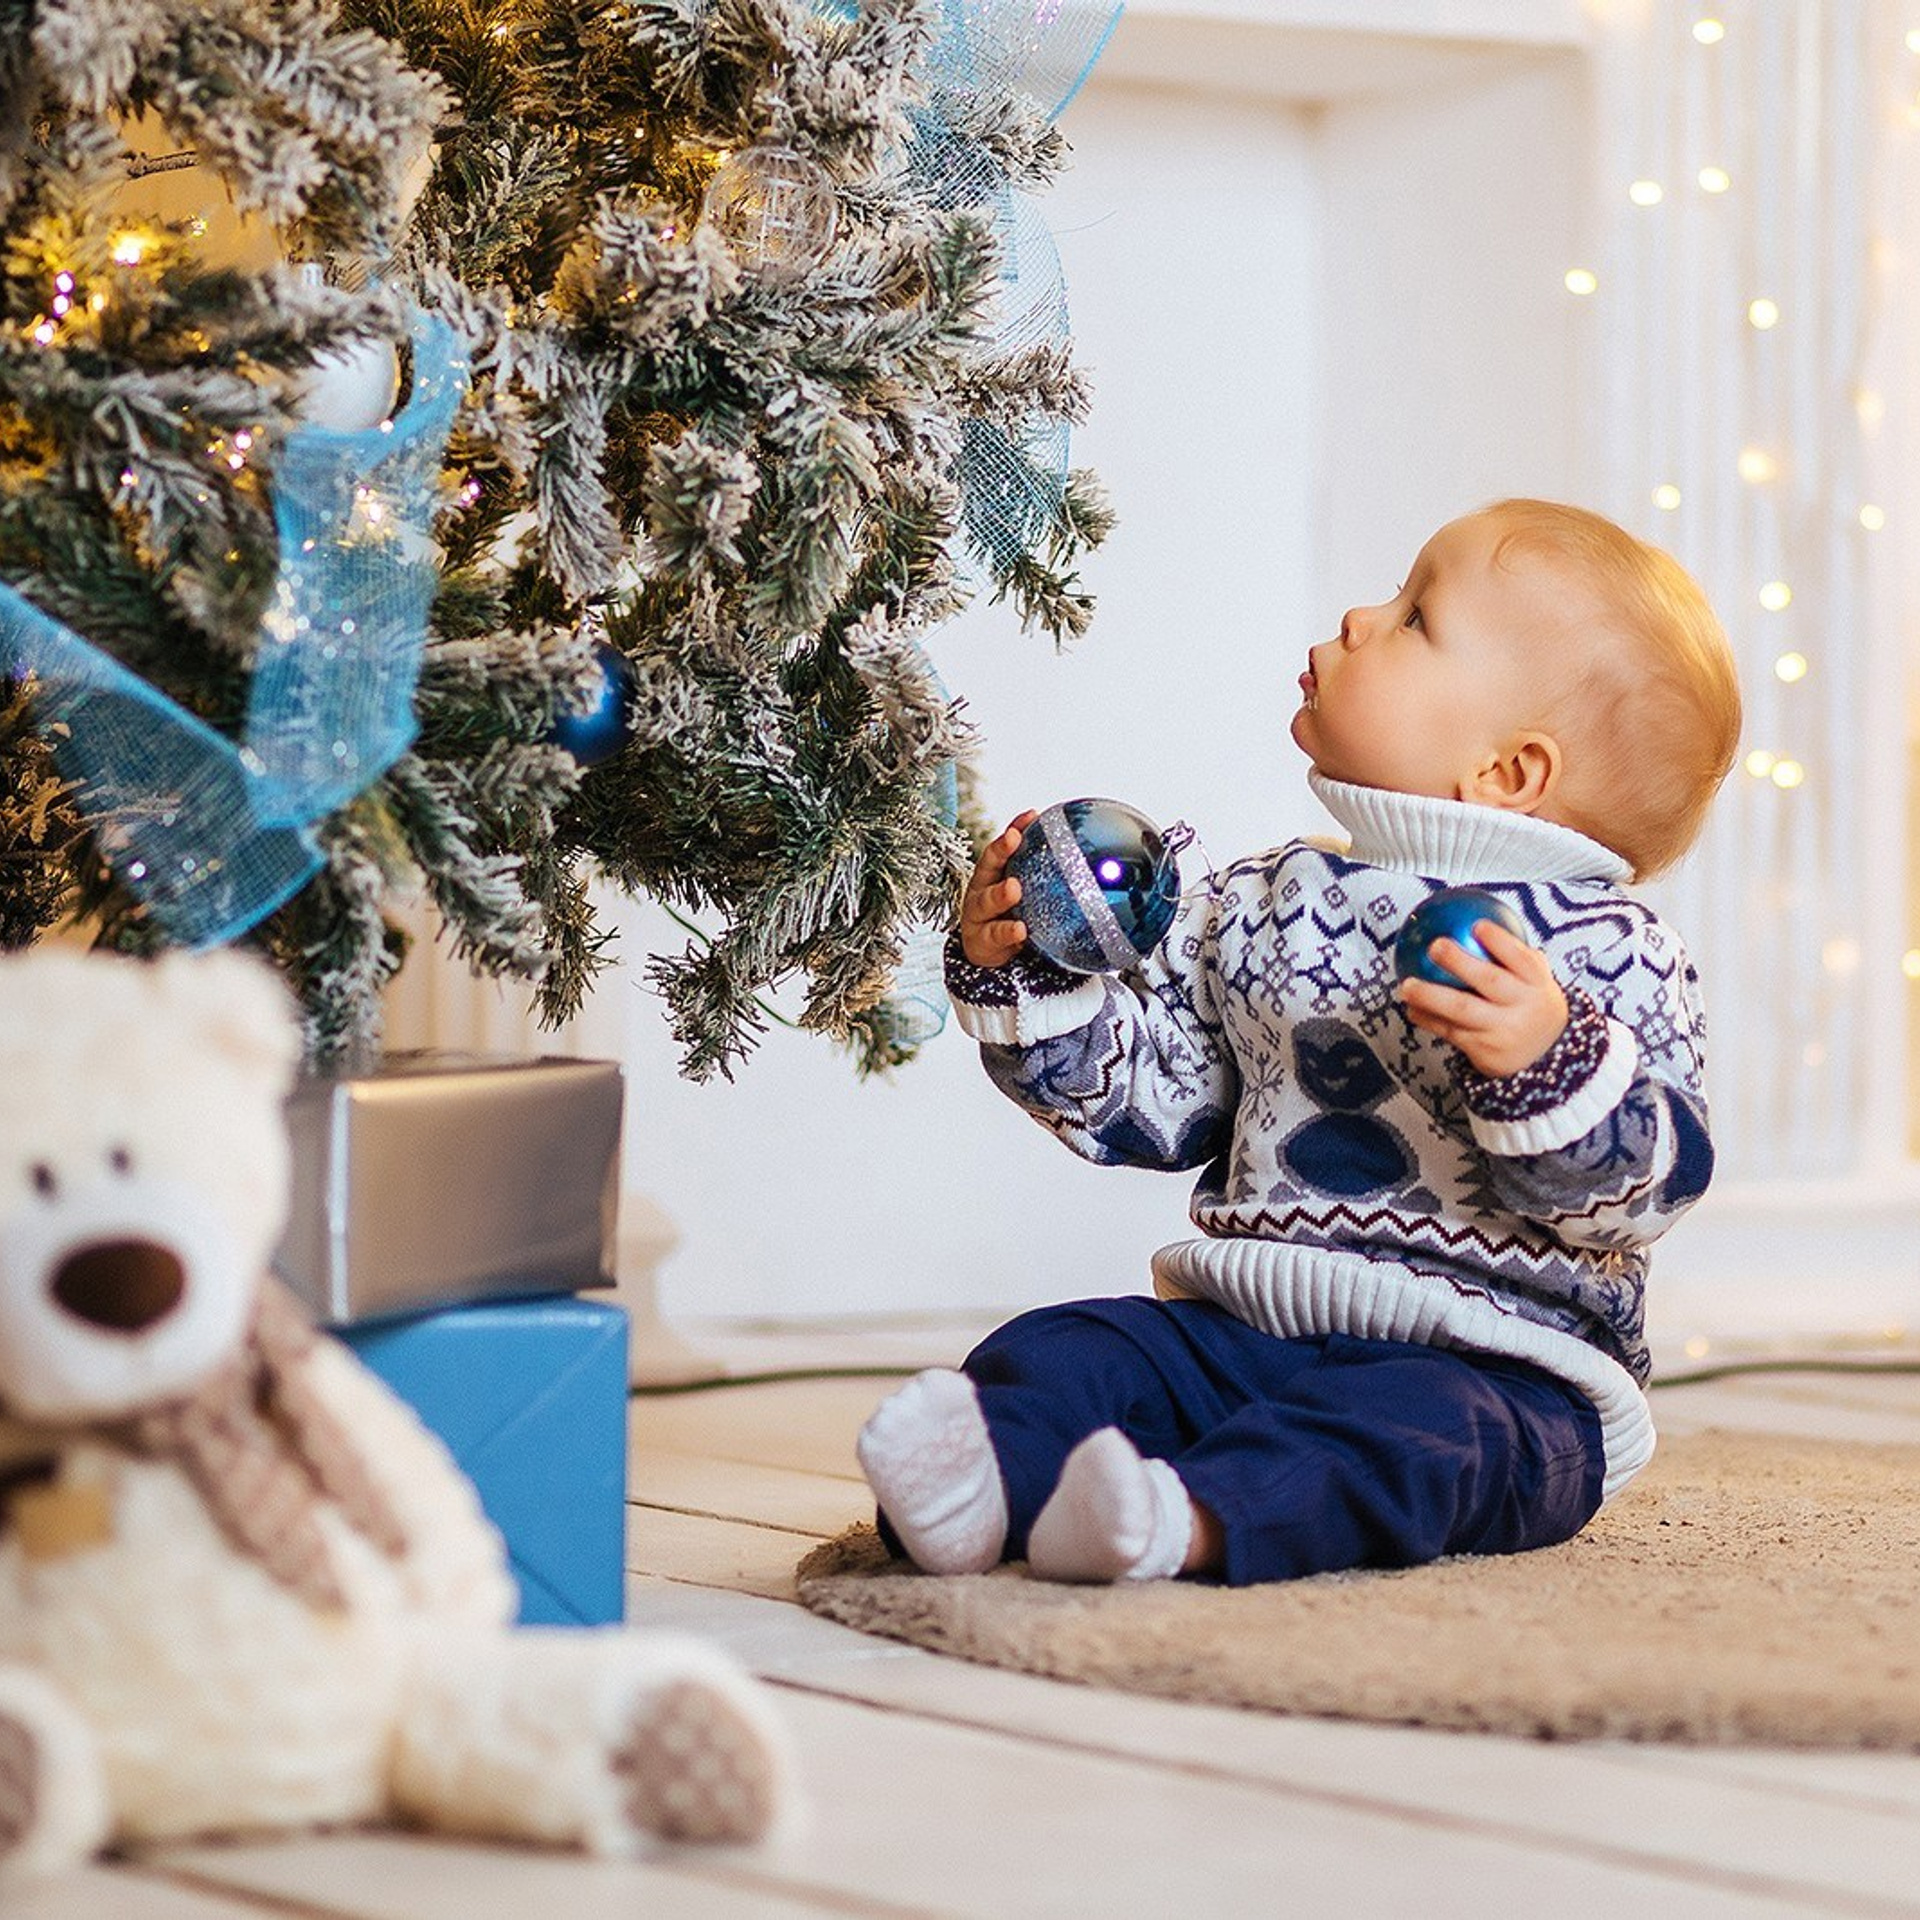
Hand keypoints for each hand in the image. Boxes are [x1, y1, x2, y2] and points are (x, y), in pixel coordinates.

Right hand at [959, 810, 1037, 967]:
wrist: (990, 952)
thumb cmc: (1011, 915)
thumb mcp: (1025, 893)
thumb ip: (1043, 875)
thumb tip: (1086, 852)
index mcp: (992, 874)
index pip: (1003, 846)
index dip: (1014, 830)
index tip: (1031, 815)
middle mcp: (981, 890)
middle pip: (988, 865)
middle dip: (1001, 850)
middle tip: (1014, 838)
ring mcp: (978, 915)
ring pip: (987, 902)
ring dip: (1000, 894)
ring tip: (1013, 889)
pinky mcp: (981, 941)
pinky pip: (995, 935)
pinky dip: (1008, 932)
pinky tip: (1021, 930)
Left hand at [1398, 920, 1567, 1078]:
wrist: (1544, 1056)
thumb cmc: (1529, 1003)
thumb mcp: (1535, 979)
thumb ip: (1514, 952)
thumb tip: (1477, 914)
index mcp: (1538, 984)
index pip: (1521, 958)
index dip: (1500, 941)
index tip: (1477, 925)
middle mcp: (1523, 1007)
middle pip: (1490, 981)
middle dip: (1460, 962)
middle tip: (1434, 945)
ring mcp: (1503, 1031)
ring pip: (1462, 1011)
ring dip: (1430, 996)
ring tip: (1406, 985)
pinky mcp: (1485, 1051)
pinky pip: (1449, 1031)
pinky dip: (1428, 1019)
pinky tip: (1410, 1008)